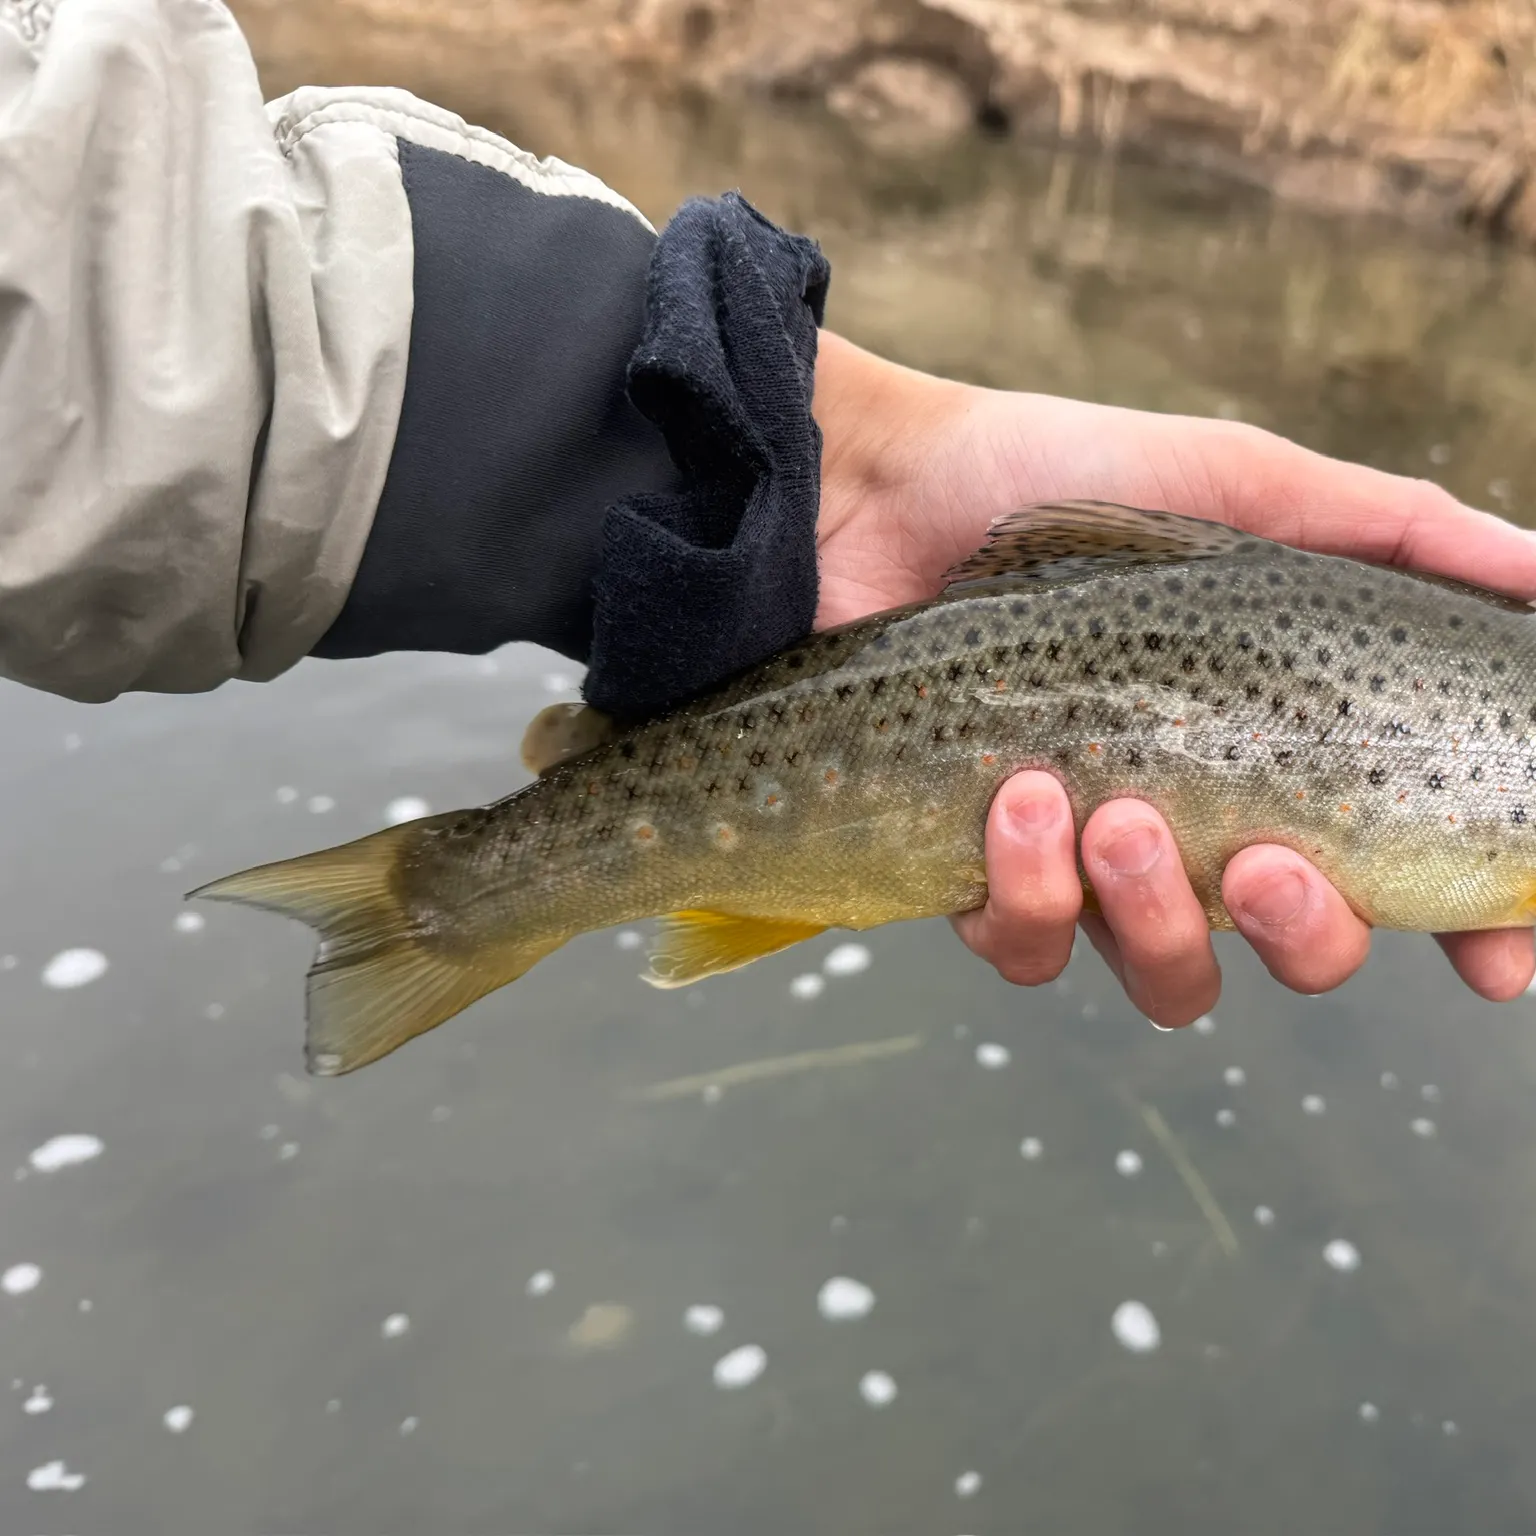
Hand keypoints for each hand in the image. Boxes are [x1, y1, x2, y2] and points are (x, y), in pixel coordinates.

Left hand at [811, 330, 1535, 1019]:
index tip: (1498, 962)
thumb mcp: (1252, 488)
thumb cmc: (1064, 482)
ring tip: (1112, 814)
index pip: (1403, 870)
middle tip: (1271, 859)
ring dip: (1160, 915)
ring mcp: (1088, 856)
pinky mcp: (981, 868)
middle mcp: (1200, 817)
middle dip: (1308, 934)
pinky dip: (1028, 898)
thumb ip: (1398, 532)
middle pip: (1300, 950)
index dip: (1468, 926)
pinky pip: (1027, 947)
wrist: (884, 494)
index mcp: (1277, 747)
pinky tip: (1014, 800)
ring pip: (1169, 974)